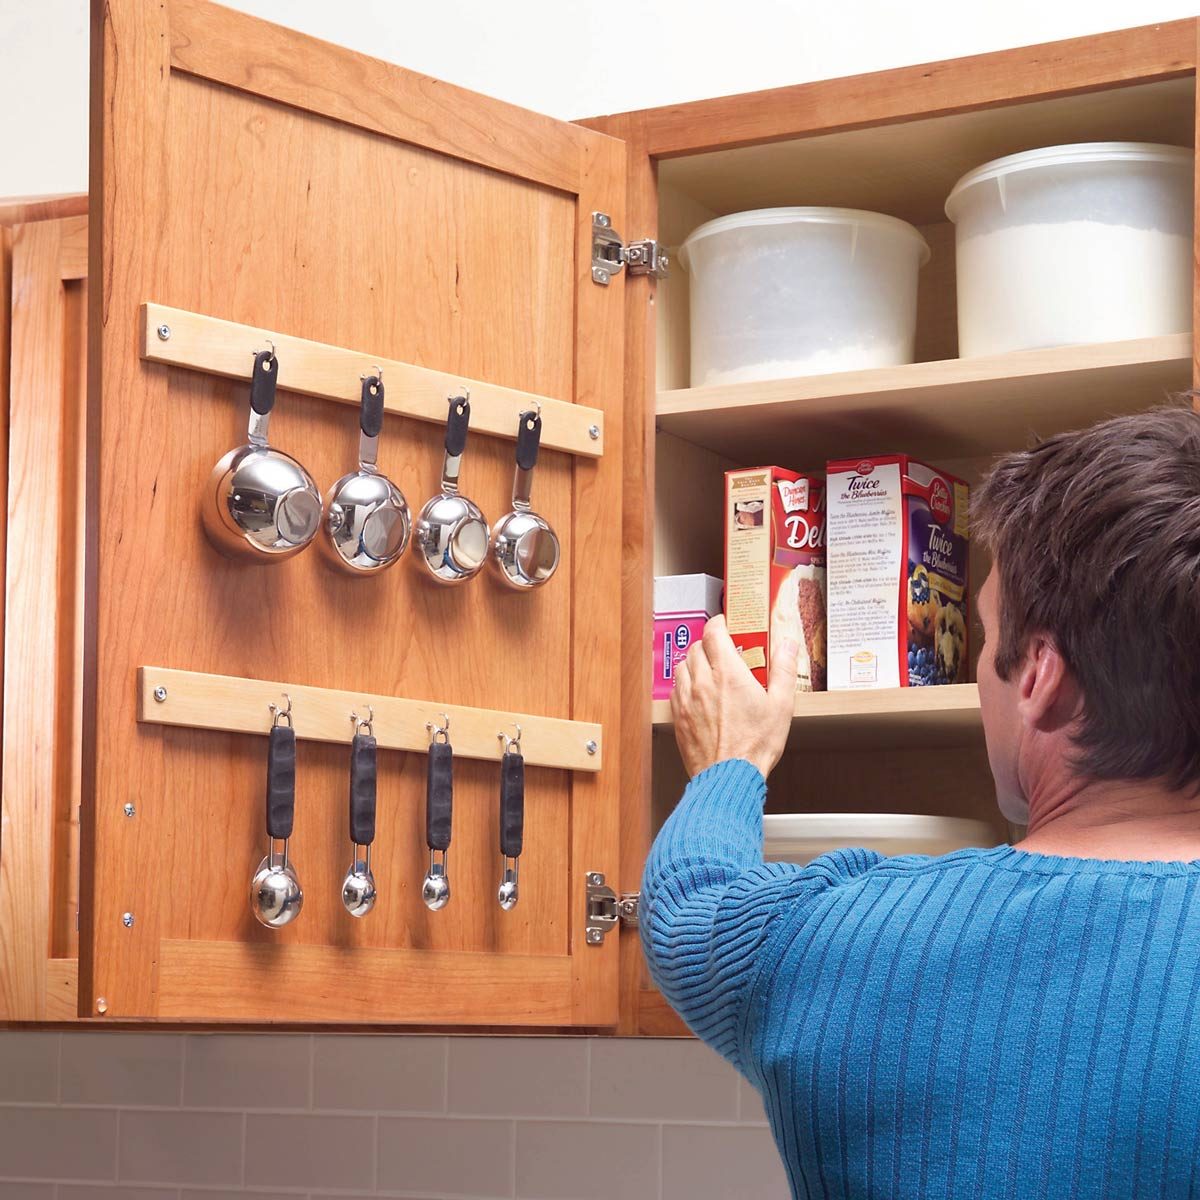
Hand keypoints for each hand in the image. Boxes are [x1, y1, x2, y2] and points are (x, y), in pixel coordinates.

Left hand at [671, 614, 798, 778]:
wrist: (729, 776)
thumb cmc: (755, 745)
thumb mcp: (781, 705)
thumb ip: (783, 670)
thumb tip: (787, 645)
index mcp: (728, 674)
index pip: (714, 633)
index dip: (719, 623)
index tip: (725, 624)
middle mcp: (702, 682)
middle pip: (697, 647)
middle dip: (709, 643)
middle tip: (722, 649)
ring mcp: (686, 699)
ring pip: (683, 666)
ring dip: (694, 662)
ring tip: (708, 669)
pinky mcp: (678, 717)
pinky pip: (676, 689)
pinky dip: (685, 683)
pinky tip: (697, 693)